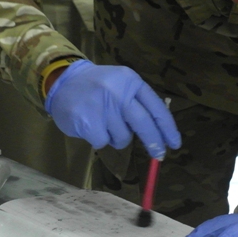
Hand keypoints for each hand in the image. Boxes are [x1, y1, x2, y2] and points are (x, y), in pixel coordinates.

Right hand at [44, 60, 180, 157]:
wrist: (63, 81)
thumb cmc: (98, 86)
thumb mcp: (121, 85)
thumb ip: (137, 104)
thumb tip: (158, 135)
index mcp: (130, 80)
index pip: (155, 107)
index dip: (167, 128)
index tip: (174, 144)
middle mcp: (118, 91)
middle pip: (144, 123)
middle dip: (153, 142)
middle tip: (159, 155)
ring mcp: (101, 106)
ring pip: (123, 137)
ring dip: (116, 137)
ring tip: (103, 123)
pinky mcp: (86, 121)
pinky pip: (103, 142)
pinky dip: (99, 139)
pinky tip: (90, 126)